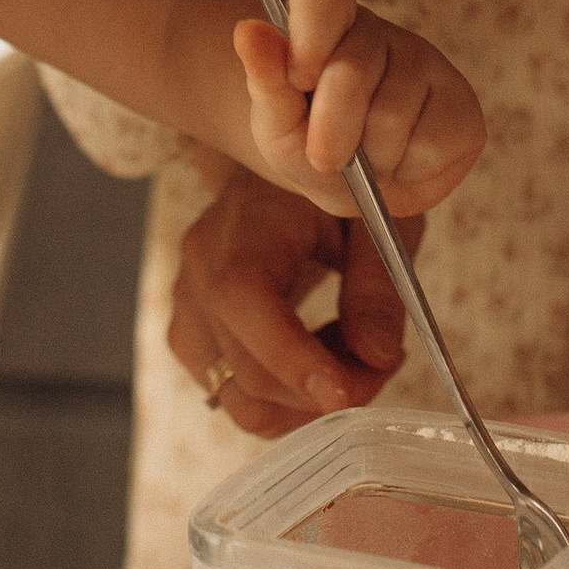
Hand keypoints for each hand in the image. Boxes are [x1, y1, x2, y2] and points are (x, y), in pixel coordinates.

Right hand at [169, 161, 412, 437]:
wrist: (291, 165)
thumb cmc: (339, 186)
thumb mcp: (378, 221)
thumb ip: (378, 287)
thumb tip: (377, 357)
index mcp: (246, 222)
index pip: (244, 301)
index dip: (291, 359)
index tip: (349, 393)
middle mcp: (201, 266)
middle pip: (245, 368)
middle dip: (321, 392)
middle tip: (380, 367)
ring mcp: (188, 302)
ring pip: (236, 395)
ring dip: (301, 403)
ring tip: (351, 359)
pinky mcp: (192, 329)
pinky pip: (228, 390)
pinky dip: (279, 397)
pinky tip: (317, 357)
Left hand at [230, 0, 484, 218]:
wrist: (353, 186)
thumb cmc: (308, 143)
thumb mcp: (276, 122)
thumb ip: (264, 78)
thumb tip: (247, 29)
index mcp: (328, 22)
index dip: (311, 36)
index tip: (297, 78)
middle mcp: (379, 34)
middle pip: (355, 69)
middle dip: (332, 126)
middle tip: (323, 157)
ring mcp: (427, 65)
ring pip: (393, 113)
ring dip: (370, 157)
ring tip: (364, 161)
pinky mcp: (461, 106)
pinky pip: (431, 141)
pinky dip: (406, 169)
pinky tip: (400, 163)